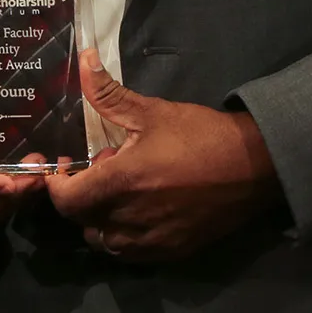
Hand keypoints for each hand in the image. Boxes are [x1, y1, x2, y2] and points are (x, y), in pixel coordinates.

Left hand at [46, 50, 279, 259]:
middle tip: (100, 170)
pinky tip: (140, 208)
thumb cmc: (200, 135)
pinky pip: (131, 253)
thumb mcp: (151, 111)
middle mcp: (130, 220)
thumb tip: (84, 59)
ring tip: (121, 190)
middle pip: (81, 221)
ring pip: (104, 242)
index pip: (66, 200)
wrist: (254, 167)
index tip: (65, 165)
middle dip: (80, 197)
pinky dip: (124, 236)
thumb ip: (108, 93)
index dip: (57, 184)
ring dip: (100, 219)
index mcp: (121, 184)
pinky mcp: (171, 252)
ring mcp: (151, 241)